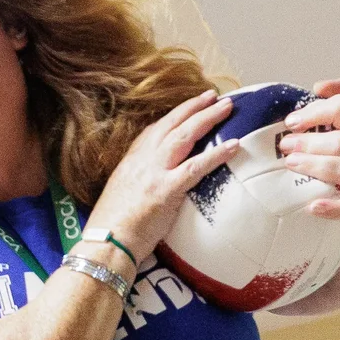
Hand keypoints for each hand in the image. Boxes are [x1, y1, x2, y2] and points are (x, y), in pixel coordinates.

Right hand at [83, 90, 241, 257]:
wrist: (105, 244)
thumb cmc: (111, 229)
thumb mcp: (121, 195)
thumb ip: (138, 183)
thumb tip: (152, 185)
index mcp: (130, 162)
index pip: (153, 131)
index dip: (173, 117)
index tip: (187, 109)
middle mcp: (142, 160)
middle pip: (171, 124)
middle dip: (193, 107)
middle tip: (213, 95)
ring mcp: (154, 173)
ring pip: (184, 136)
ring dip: (207, 118)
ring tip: (226, 107)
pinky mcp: (166, 189)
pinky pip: (196, 166)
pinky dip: (217, 154)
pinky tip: (234, 145)